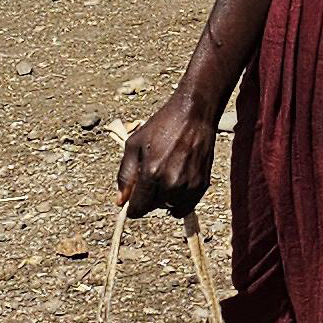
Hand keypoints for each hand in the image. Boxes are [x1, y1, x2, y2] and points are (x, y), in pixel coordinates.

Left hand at [117, 91, 219, 214]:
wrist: (194, 114)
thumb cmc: (162, 126)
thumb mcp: (134, 145)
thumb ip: (125, 175)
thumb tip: (120, 202)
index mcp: (151, 173)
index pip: (138, 208)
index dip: (132, 205)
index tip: (134, 196)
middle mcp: (171, 183)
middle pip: (153, 208)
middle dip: (148, 197)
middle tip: (152, 175)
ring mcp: (188, 185)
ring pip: (169, 207)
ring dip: (164, 198)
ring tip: (166, 174)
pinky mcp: (202, 185)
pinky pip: (186, 206)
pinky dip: (179, 199)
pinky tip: (177, 181)